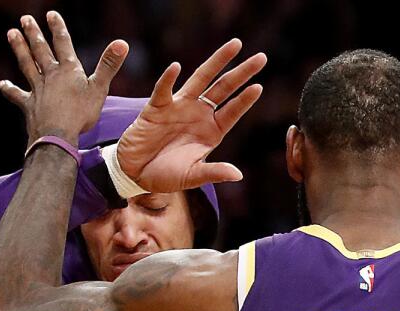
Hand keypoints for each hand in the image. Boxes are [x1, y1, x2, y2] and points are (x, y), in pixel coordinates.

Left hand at [0, 11, 127, 145]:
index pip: (63, 43)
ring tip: (11, 34)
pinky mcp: (29, 104)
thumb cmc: (81, 113)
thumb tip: (123, 43)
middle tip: (25, 19)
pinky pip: (17, 95)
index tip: (51, 14)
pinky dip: (9, 89)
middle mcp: (50, 75)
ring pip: (27, 65)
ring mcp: (37, 89)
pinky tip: (2, 84)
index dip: (57, 28)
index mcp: (68, 70)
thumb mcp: (99, 88)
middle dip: (33, 33)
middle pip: (40, 50)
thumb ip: (109, 64)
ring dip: (19, 49)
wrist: (57, 135)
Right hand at [116, 38, 266, 191]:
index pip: (233, 111)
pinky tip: (176, 67)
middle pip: (224, 88)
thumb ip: (213, 172)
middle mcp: (199, 114)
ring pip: (201, 79)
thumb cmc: (166, 176)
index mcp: (212, 131)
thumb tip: (238, 176)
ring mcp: (180, 107)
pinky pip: (163, 90)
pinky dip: (168, 78)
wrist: (136, 174)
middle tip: (262, 57)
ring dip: (217, 61)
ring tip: (236, 45)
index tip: (259, 86)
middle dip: (242, 72)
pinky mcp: (157, 106)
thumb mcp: (192, 177)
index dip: (245, 100)